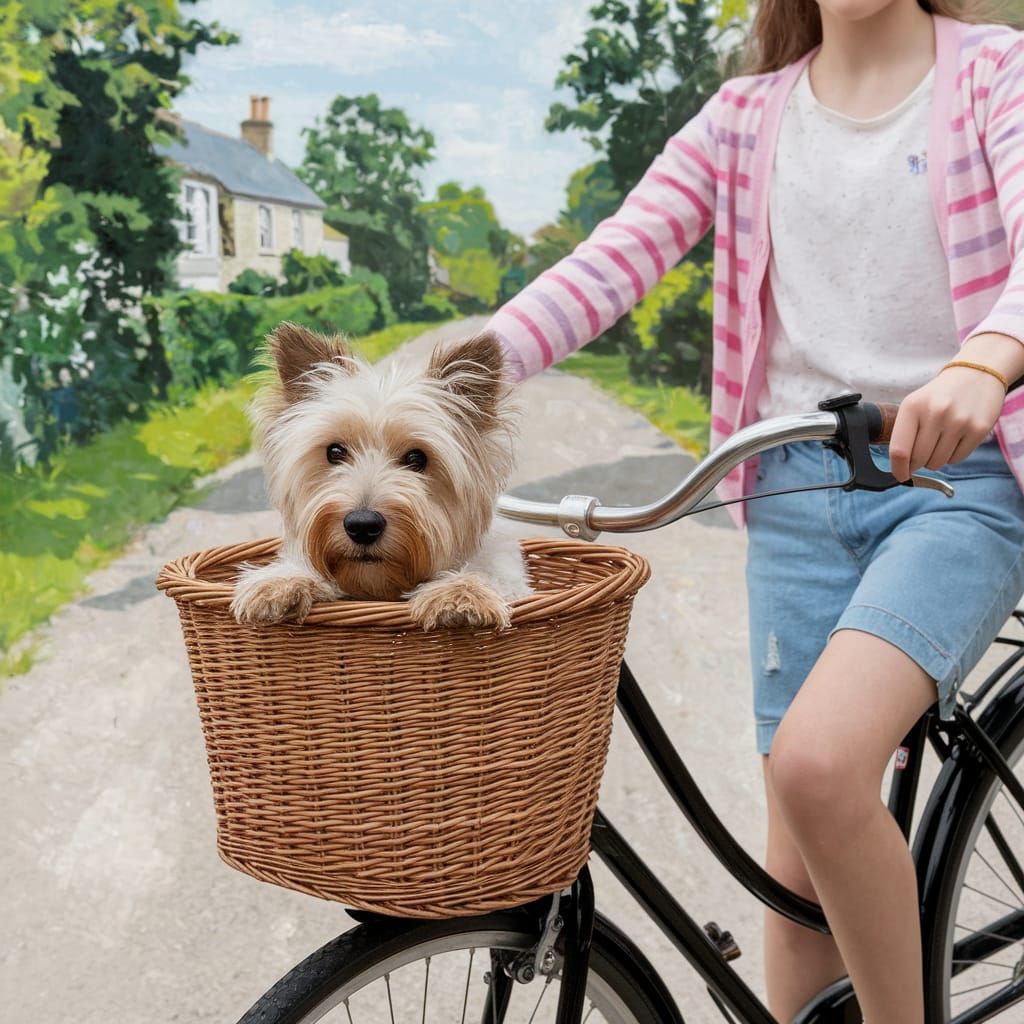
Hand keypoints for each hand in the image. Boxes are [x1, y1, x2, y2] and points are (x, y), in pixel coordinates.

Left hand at [888, 331, 1023, 481]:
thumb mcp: (914, 405)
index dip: (898, 468)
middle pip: (919, 459)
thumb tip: (900, 466)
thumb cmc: (939, 395)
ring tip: (939, 441)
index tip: (900, 475)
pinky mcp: (979, 429)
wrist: (976, 375)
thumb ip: (904, 433)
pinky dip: (952, 456)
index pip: (899, 450)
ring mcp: (959, 421)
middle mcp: (936, 413)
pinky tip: (954, 439)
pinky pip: (957, 459)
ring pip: (938, 462)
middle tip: (921, 455)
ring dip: (934, 460)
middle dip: (916, 463)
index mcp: (913, 407)